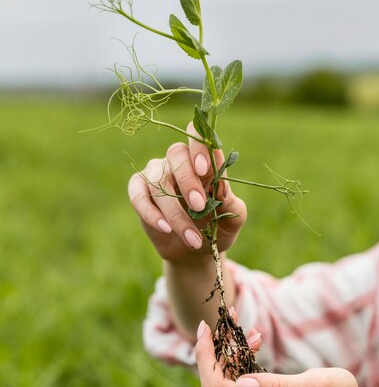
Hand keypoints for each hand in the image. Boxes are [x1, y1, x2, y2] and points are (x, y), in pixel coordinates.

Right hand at [127, 122, 246, 261]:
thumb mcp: (232, 218)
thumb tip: (221, 186)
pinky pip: (138, 196)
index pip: (197, 135)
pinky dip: (151, 214)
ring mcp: (155, 175)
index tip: (204, 169)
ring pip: (158, 182)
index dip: (199, 147)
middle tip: (199, 207)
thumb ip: (230, 201)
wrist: (196, 251)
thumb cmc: (217, 227)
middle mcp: (177, 162)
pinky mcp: (139, 192)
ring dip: (175, 212)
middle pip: (176, 153)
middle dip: (187, 180)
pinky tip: (166, 229)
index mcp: (203, 161)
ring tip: (192, 238)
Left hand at [195, 321, 365, 386]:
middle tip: (234, 320)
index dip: (205, 356)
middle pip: (213, 386)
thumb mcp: (315, 386)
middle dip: (217, 351)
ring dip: (229, 356)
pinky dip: (238, 365)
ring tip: (254, 333)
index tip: (206, 326)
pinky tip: (255, 345)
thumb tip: (240, 384)